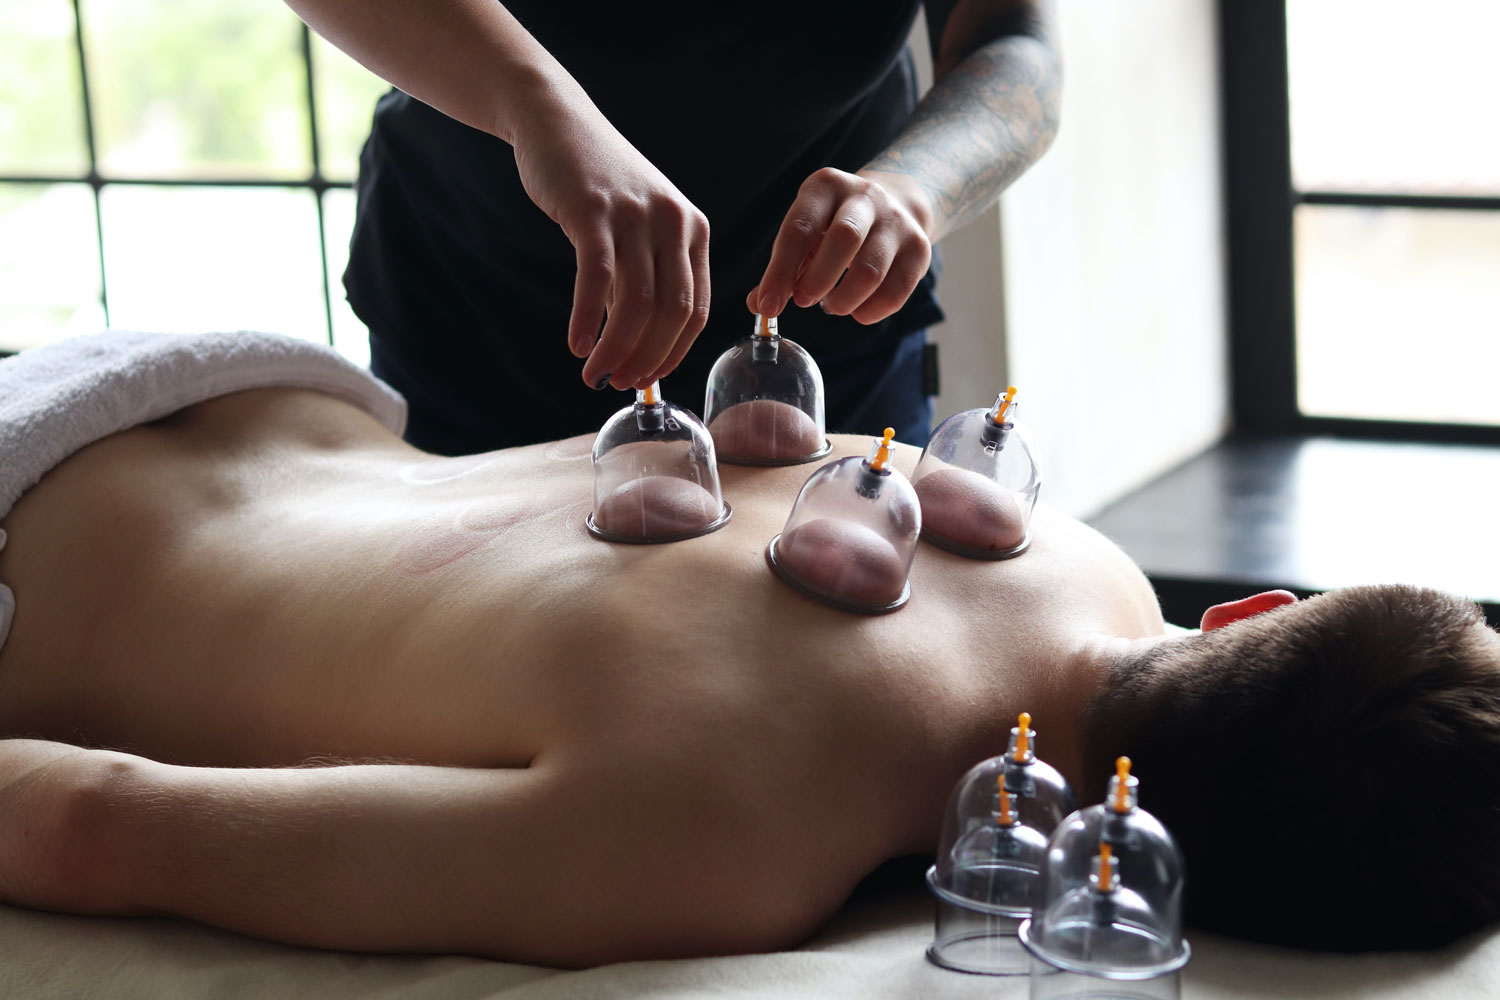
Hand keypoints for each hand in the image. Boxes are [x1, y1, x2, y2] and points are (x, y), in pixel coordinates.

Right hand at [511, 101, 709, 389]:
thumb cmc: (599, 184)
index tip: (647, 378)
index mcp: (693, 230)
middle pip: (672, 312)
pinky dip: (588, 320)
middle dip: (647, 359)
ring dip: (616, 348)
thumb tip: (639, 343)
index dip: (673, 354)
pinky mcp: (594, 212)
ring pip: (637, 304)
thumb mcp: (640, 225)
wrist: (558, 124)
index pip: (697, 310)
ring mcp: (635, 216)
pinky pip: (597, 280)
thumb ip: (646, 274)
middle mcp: (673, 223)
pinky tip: (577, 345)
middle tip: (619, 383)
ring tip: (595, 374)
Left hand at [747, 168, 933, 325]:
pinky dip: (870, 311)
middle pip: (844, 239)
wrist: (895, 203)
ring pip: (870, 270)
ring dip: (844, 300)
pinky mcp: (920, 248)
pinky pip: (895, 291)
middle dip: (818, 280)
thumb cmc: (834, 224)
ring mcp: (897, 221)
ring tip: (832, 304)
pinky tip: (856, 310)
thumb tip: (760, 305)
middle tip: (805, 300)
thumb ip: (782, 268)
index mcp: (826, 186)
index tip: (769, 305)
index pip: (799, 229)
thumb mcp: (805, 232)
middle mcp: (866, 196)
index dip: (780, 272)